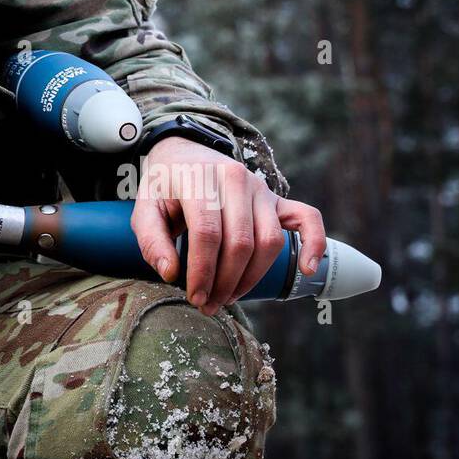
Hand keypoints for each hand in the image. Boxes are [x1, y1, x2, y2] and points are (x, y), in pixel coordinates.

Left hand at [129, 136, 326, 315]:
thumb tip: (171, 273)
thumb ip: (151, 239)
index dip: (202, 272)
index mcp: (200, 178)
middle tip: (209, 304)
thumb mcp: (144, 207)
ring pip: (269, 241)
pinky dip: (314, 244)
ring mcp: (260, 188)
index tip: (195, 297)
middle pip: (240, 242)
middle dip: (225, 282)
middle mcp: (235, 179)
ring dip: (252, 277)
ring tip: (230, 296)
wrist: (185, 154)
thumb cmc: (165, 186)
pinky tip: (307, 270)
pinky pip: (307, 218)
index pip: (207, 233)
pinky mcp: (277, 198)